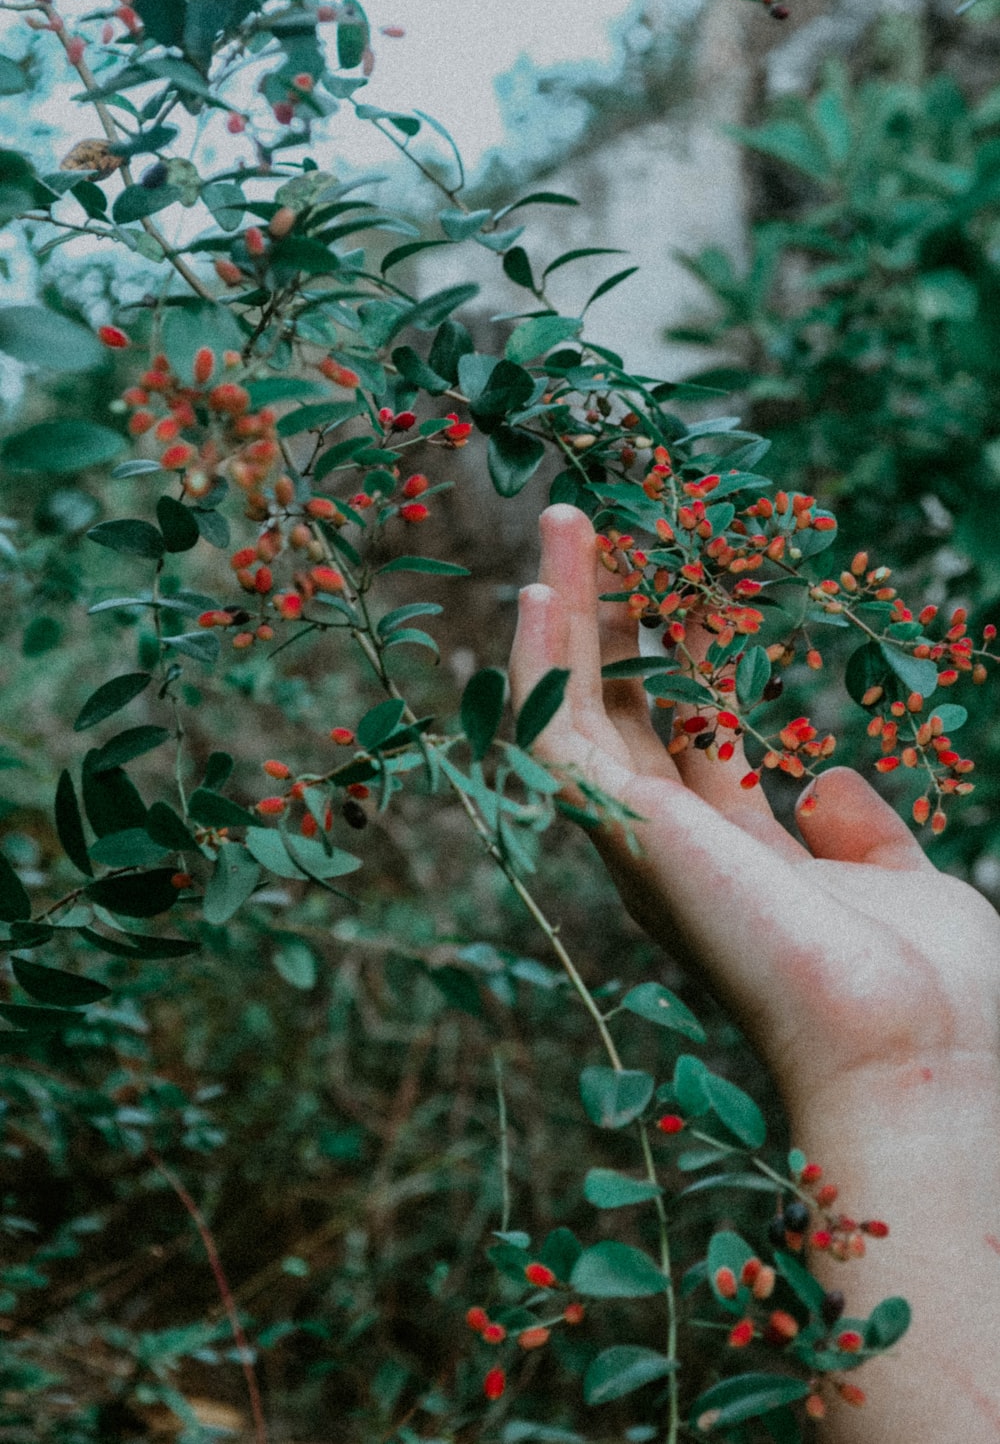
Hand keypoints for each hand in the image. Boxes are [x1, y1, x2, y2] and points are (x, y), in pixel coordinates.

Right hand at [510, 505, 999, 1109]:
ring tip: (571, 521)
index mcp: (738, 860)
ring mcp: (643, 842)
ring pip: (577, 707)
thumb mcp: (906, 884)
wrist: (918, 1056)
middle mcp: (678, 849)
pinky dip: (540, 663)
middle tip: (622, 528)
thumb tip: (827, 781)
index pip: (694, 736)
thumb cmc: (930, 993)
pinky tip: (544, 589)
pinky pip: (554, 735)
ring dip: (570, 614)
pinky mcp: (624, 832)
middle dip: (621, 619)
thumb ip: (862, 835)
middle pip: (628, 710)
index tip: (701, 580)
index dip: (691, 653)